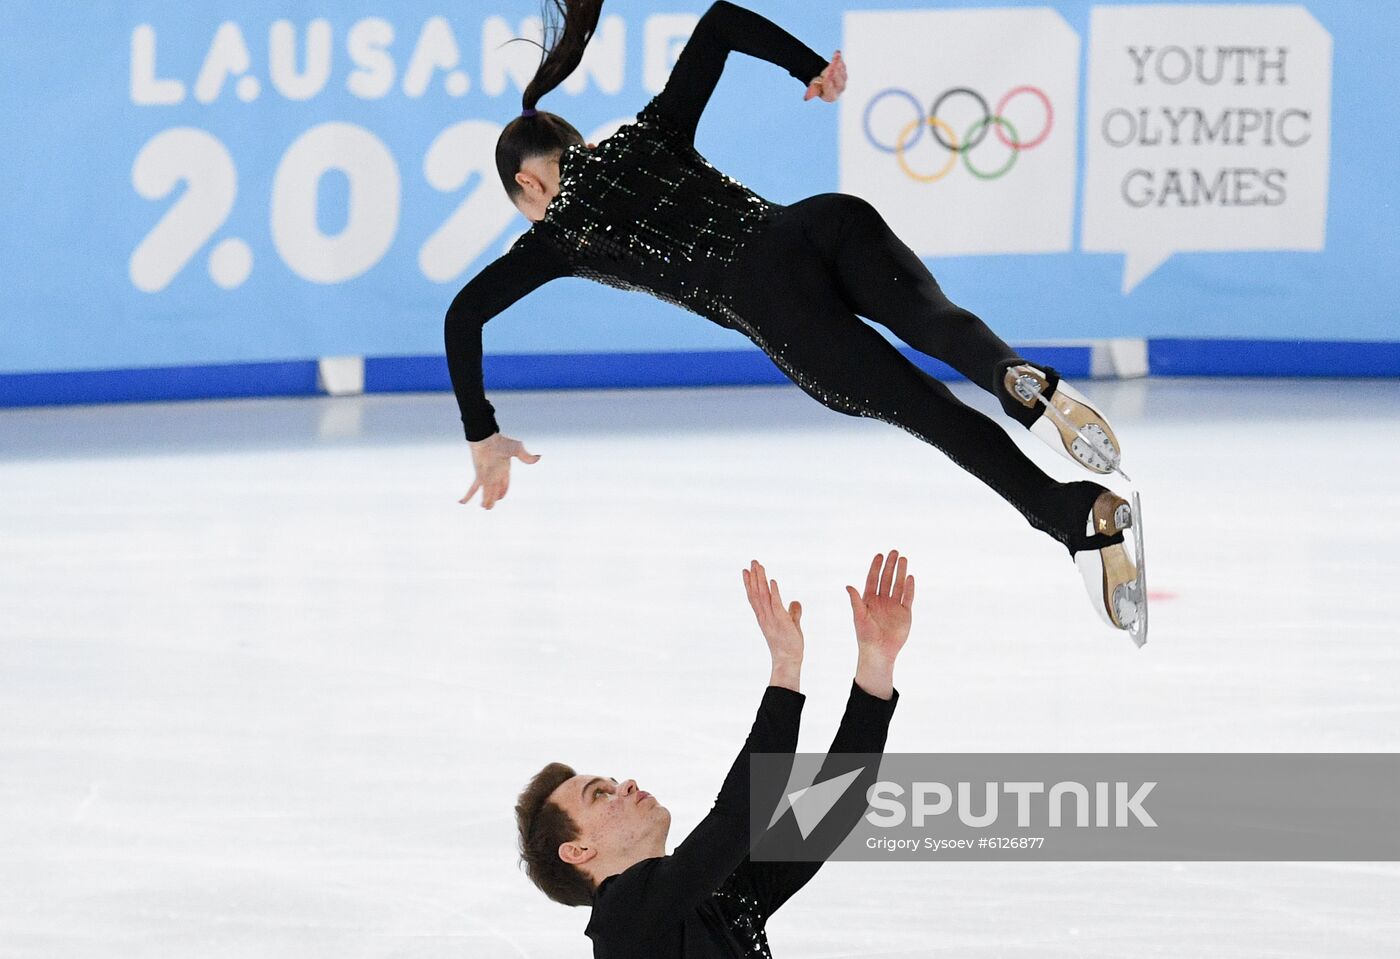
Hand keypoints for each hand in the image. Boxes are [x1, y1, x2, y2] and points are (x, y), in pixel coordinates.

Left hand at [460, 433, 539, 508]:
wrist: (486, 438)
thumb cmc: (501, 442)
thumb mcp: (517, 449)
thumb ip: (526, 456)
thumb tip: (539, 457)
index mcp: (505, 469)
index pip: (505, 484)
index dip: (503, 491)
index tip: (501, 498)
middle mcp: (496, 474)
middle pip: (495, 490)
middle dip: (493, 498)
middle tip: (490, 507)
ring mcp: (487, 476)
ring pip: (486, 493)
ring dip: (485, 500)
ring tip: (484, 507)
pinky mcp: (479, 476)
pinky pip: (473, 489)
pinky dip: (468, 496)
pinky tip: (461, 502)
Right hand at [742, 560, 803, 686]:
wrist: (788, 660)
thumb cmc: (788, 644)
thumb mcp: (791, 624)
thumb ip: (793, 612)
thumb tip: (796, 601)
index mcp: (764, 616)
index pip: (755, 597)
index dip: (750, 583)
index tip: (746, 571)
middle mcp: (764, 616)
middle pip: (757, 593)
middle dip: (754, 577)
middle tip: (752, 562)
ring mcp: (771, 619)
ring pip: (763, 596)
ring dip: (760, 580)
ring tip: (759, 566)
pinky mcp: (781, 621)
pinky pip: (776, 604)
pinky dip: (774, 592)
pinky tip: (772, 581)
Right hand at [804, 50, 845, 102]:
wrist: (821, 80)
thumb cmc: (816, 86)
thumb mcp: (813, 89)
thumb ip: (812, 91)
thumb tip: (806, 98)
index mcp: (831, 96)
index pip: (830, 88)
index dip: (829, 80)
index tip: (828, 72)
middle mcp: (839, 89)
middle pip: (838, 80)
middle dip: (835, 70)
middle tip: (833, 63)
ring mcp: (843, 81)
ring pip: (842, 71)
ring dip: (838, 62)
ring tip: (836, 54)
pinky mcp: (844, 72)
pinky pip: (842, 65)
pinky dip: (839, 59)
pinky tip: (837, 53)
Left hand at [846, 550, 913, 664]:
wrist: (879, 652)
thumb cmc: (865, 636)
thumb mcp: (859, 617)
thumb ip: (855, 601)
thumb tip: (848, 586)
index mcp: (869, 600)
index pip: (873, 579)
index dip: (876, 567)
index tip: (879, 555)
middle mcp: (882, 600)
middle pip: (886, 579)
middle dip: (890, 565)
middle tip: (894, 552)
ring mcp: (894, 606)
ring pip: (898, 585)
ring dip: (900, 572)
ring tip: (903, 558)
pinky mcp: (905, 613)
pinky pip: (908, 597)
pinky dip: (909, 588)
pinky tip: (910, 577)